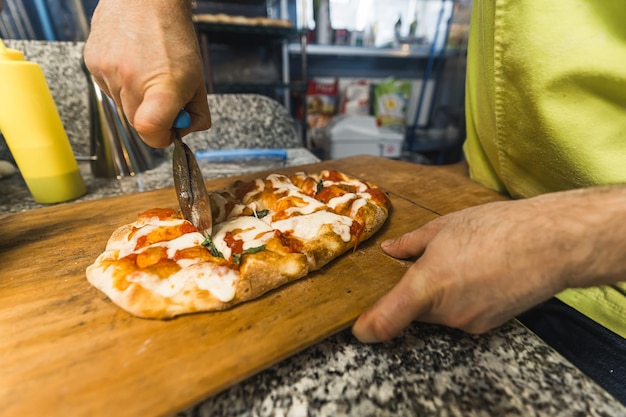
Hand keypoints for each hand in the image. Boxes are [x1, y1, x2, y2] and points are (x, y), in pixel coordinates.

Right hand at [84, 0, 210, 147]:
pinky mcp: (92, 64)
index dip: (161, 138)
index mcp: (163, 85)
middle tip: (164, 97)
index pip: (151, 131)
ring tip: (147, 72)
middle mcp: (131, 80)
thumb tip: (185, 130)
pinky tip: (131, 64)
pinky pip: (108, 90)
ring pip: (122, 107)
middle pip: (138, 124)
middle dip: (153, 118)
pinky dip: (121, 85)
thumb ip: (197, 111)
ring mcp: (108, 72)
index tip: (169, 133)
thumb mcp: (197, 77)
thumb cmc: (173, 34)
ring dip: (136, 99)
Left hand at [352, 187, 625, 341]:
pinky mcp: (486, 327)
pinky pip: (459, 317)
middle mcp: (444, 311)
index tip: (358, 327)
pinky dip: (460, 301)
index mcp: (427, 284)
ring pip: (437, 315)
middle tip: (425, 268)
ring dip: (438, 297)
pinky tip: (478, 276)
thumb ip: (411, 243)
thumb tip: (390, 250)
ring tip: (461, 265)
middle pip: (412, 313)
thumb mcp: (444, 226)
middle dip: (412, 295)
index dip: (367, 328)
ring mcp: (467, 322)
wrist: (550, 244)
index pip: (385, 321)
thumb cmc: (496, 228)